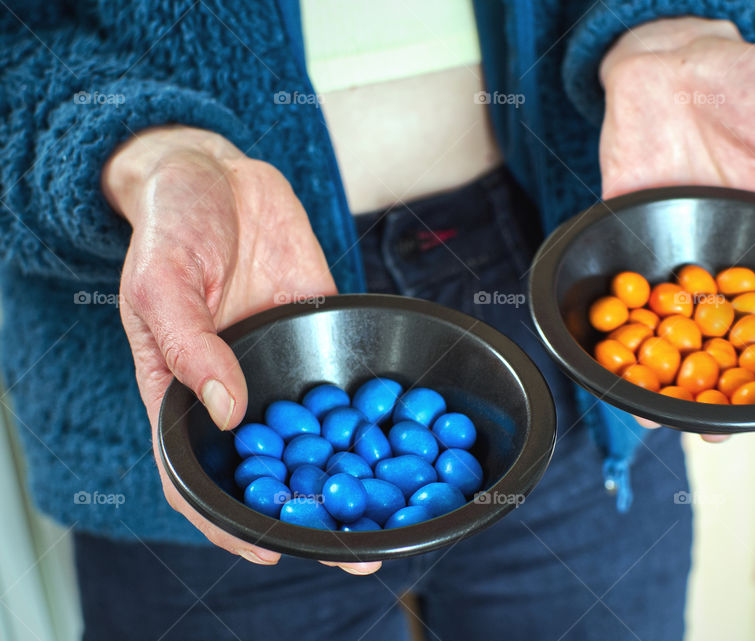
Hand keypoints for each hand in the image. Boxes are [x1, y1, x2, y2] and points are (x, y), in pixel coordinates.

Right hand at [104, 126, 378, 573]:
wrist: (217, 173)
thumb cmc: (170, 228)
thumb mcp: (160, 282)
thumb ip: (190, 345)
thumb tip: (231, 410)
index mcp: (183, 389)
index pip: (196, 471)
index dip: (227, 519)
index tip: (266, 551)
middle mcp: (236, 387)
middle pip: (269, 463)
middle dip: (306, 508)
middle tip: (353, 547)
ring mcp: (282, 363)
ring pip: (314, 431)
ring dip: (347, 470)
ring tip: (390, 508)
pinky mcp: (320, 332)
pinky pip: (345, 377)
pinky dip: (370, 410)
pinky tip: (403, 434)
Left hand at [598, 17, 754, 440]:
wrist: (676, 61)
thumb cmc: (750, 91)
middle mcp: (725, 262)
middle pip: (729, 342)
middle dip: (728, 392)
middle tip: (724, 434)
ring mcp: (675, 257)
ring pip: (675, 333)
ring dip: (671, 380)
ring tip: (668, 421)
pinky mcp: (628, 241)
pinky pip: (623, 299)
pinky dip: (619, 337)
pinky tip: (615, 372)